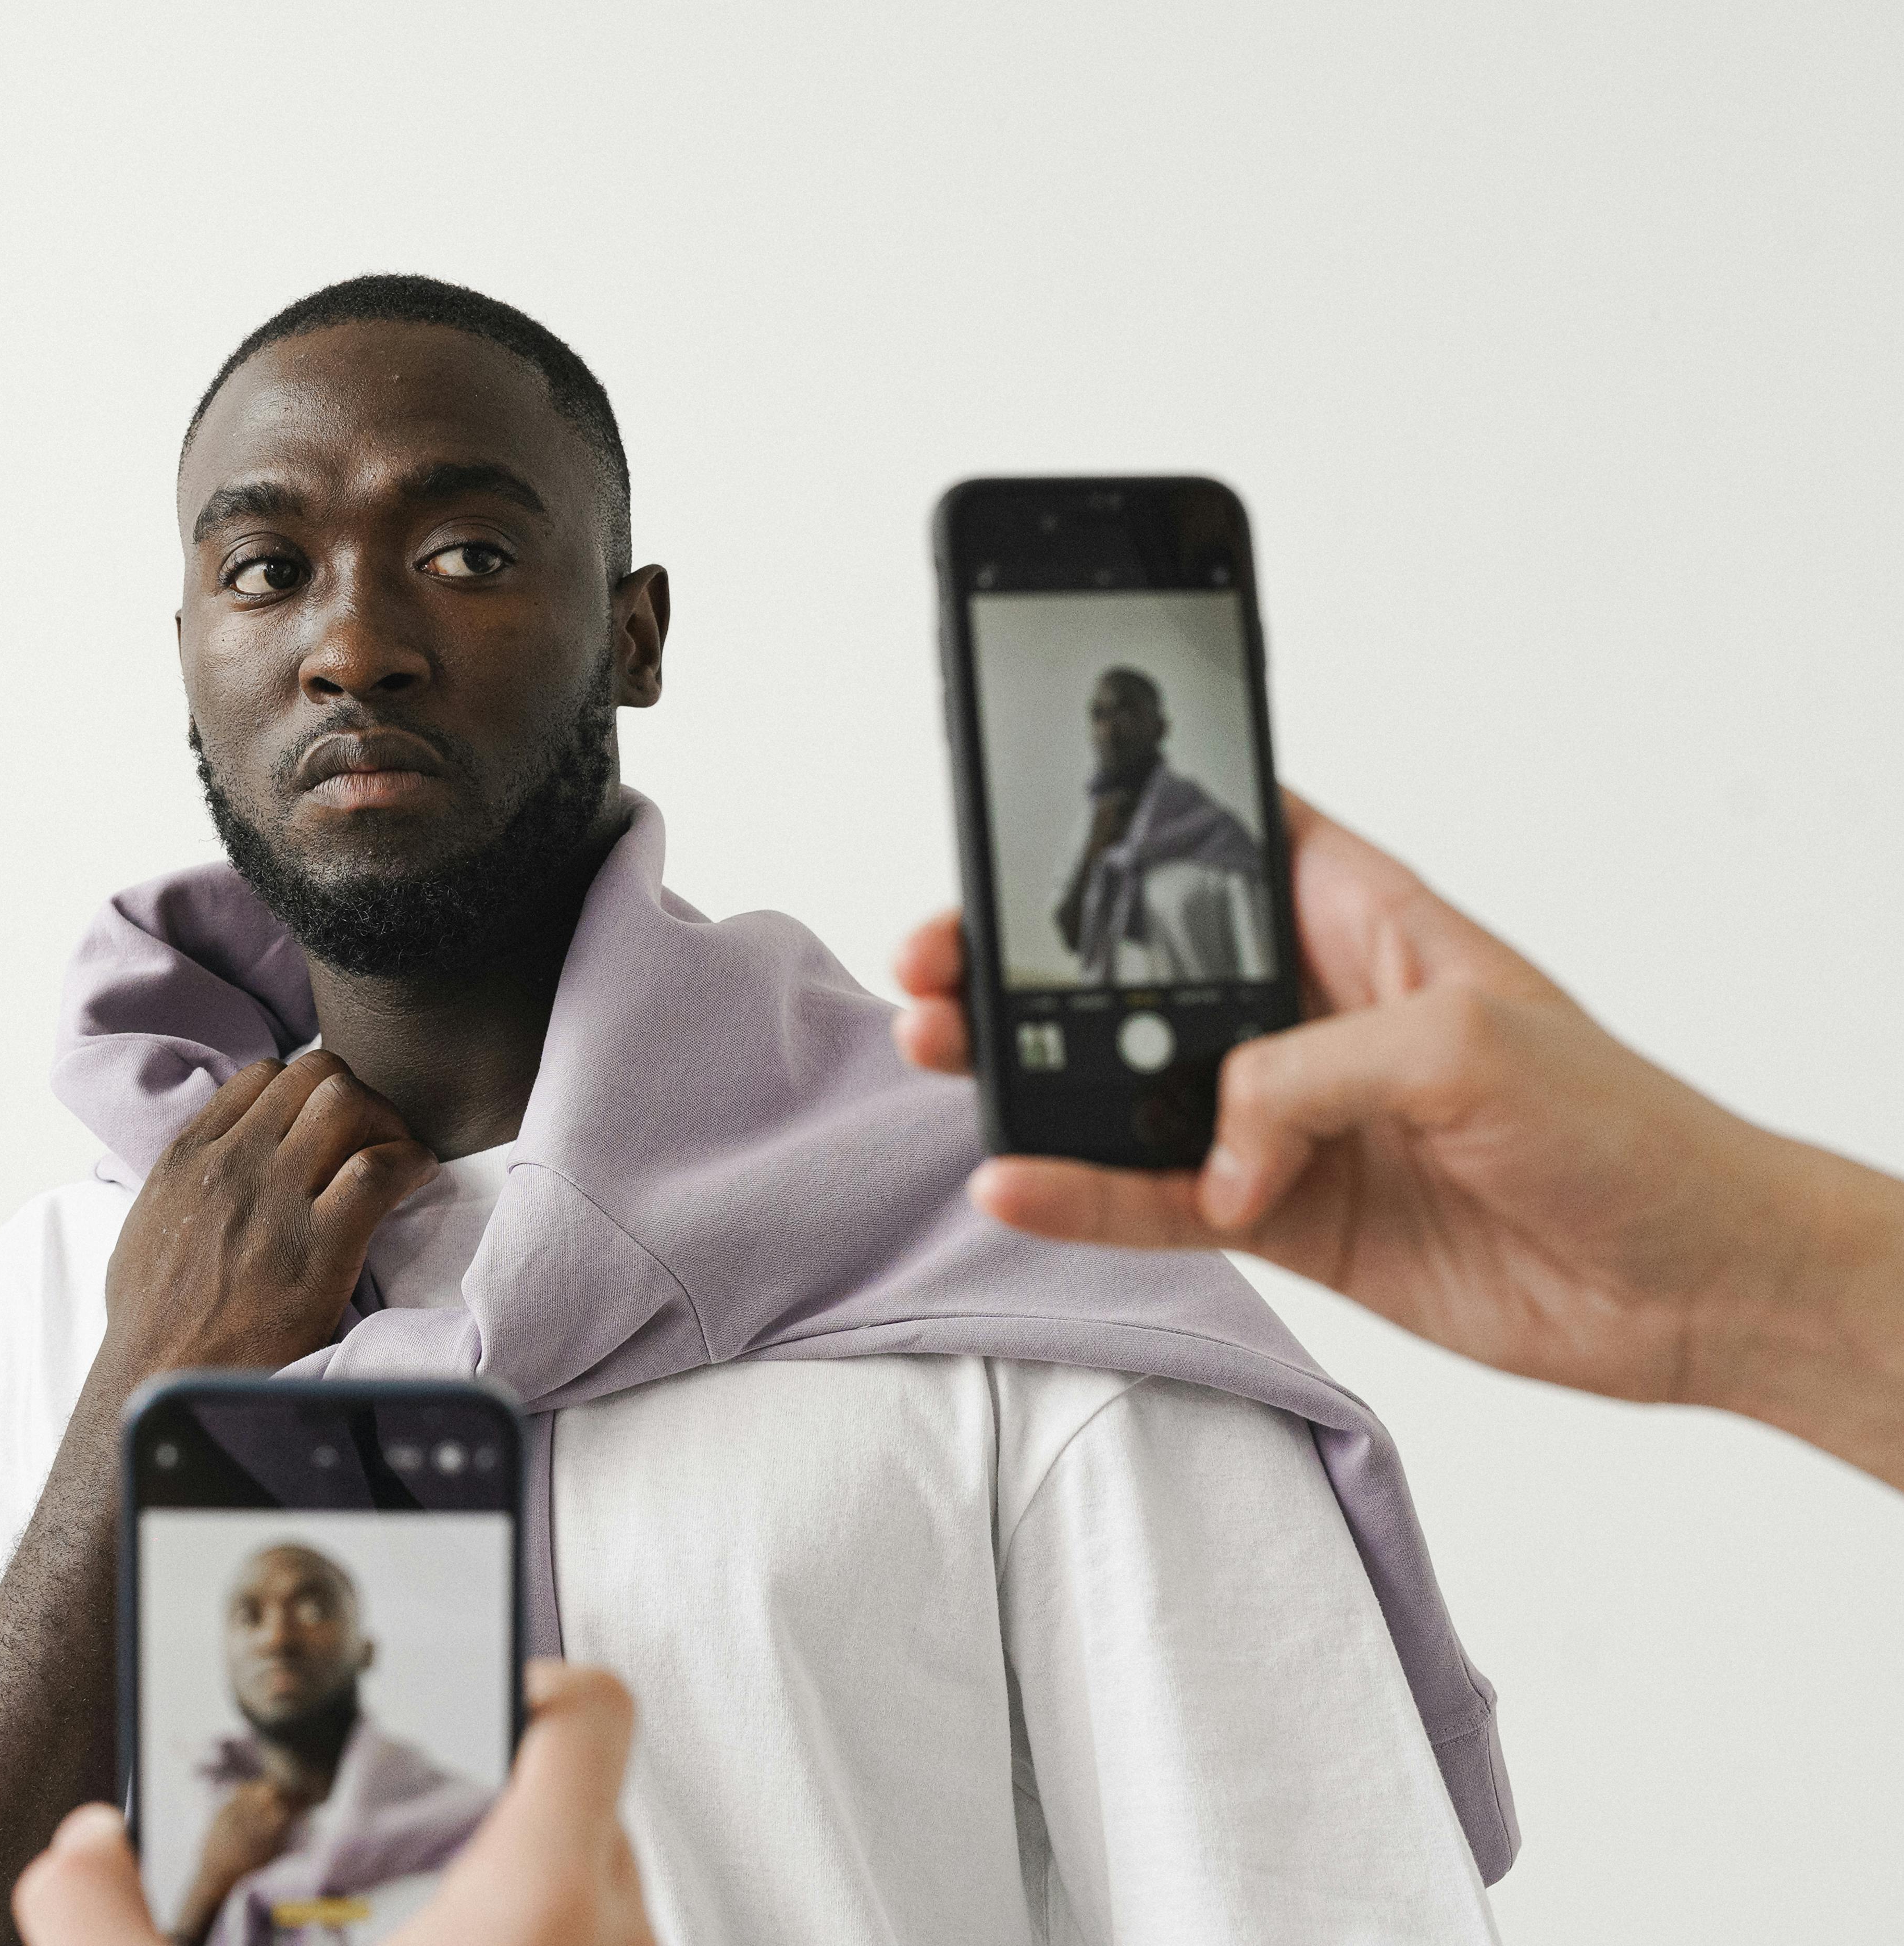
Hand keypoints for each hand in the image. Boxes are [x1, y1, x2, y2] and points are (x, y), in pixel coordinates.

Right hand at [13, 1662, 656, 1945]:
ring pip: (607, 1910)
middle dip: (497, 1806)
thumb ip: (106, 1933)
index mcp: (531, 1912)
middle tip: (395, 1839)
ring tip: (411, 1937)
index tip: (458, 1695)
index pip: (591, 1718)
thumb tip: (75, 1852)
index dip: (533, 1677)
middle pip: (593, 1812)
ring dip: (523, 1904)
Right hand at [97, 1049, 435, 1386]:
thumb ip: (184, 1183)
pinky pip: (378, 1169)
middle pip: (316, 1075)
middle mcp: (234, 1162)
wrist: (160, 1382)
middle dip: (357, 1097)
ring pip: (347, 1102)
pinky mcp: (318, 1246)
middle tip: (374, 1139)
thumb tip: (210, 1169)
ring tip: (397, 1159)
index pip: (265, 1076)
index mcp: (190, 1156)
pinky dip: (410, 1163)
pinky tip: (415, 1180)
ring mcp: (275, 1199)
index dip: (309, 1090)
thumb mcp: (148, 1226)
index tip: (329, 1125)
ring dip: (386, 1123)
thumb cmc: (152, 1320)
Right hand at [894, 790, 1903, 1483]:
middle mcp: (1311, 1013)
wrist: (1694, 1285)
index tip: (1027, 816)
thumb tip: (1212, 1138)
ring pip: (1123, 1088)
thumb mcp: (1465, 1046)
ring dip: (1031, 1079)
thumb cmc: (1626, 1130)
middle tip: (940, 966)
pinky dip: (1081, 1199)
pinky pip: (1152, 1201)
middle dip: (1032, 964)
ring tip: (943, 1060)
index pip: (1227, 842)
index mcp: (1365, 922)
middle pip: (1138, 971)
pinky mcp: (1284, 1217)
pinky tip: (1016, 1184)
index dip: (1134, 821)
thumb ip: (1304, 1071)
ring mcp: (1288, 1119)